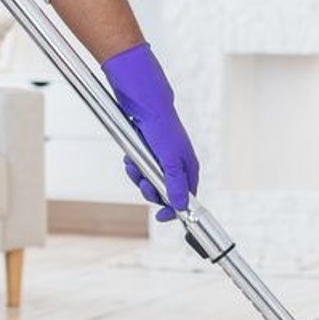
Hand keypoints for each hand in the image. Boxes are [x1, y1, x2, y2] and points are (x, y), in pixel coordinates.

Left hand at [101, 42, 198, 219]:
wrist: (143, 103)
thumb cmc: (161, 126)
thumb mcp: (170, 159)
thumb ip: (175, 184)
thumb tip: (181, 206)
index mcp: (188, 167)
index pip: (187, 197)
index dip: (174, 208)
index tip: (161, 215)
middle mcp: (176, 164)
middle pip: (164, 191)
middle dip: (150, 189)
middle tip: (143, 182)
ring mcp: (161, 158)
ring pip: (149, 180)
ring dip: (138, 176)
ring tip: (134, 164)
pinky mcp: (148, 152)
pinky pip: (139, 168)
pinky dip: (133, 166)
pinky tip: (130, 157)